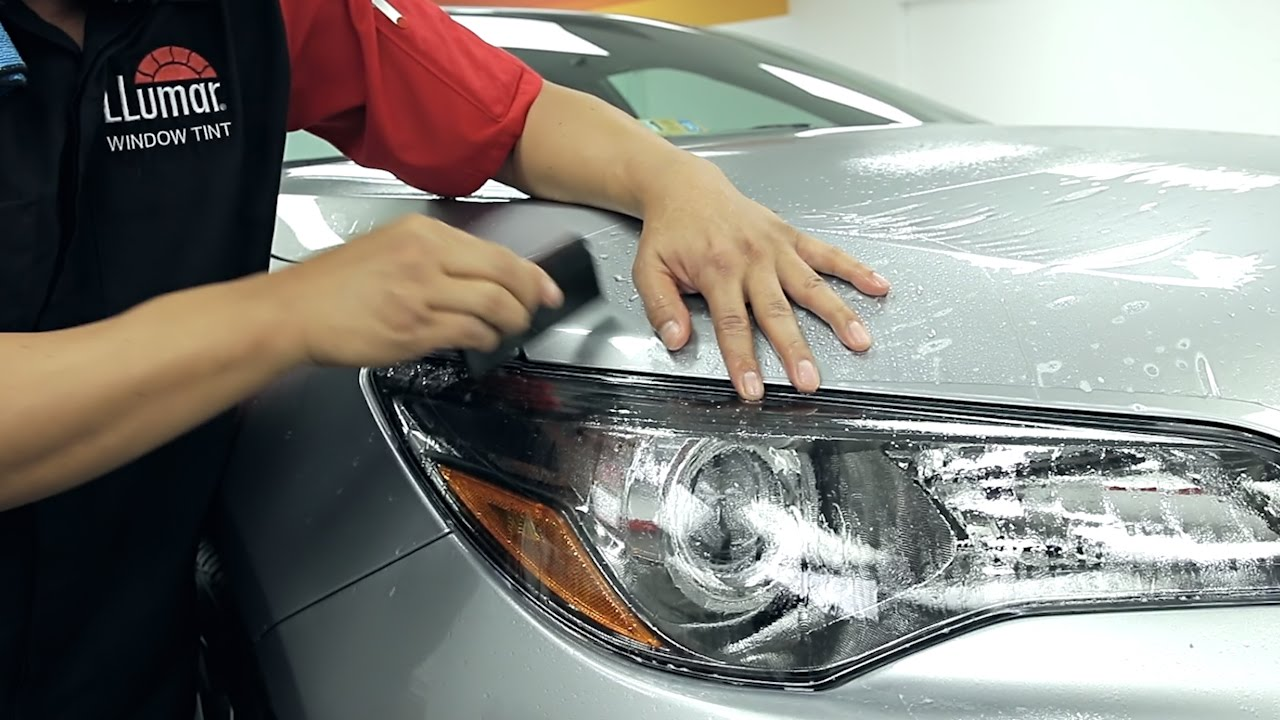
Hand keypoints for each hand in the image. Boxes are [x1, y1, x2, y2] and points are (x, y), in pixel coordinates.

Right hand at [271, 214, 562, 366]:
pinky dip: (485, 340)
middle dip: (530, 299)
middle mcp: (426, 257)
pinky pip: (469, 332)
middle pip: (505, 276)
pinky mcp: (415, 326)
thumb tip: (481, 277)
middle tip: (534, 312)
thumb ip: (436, 259)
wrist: (293, 311)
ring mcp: (421, 292)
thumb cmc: (334, 287)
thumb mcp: (389, 249)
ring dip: (510, 323)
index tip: (546, 288)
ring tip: (508, 330)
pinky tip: (482, 342)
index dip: (531, 274)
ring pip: (494, 305)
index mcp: (422, 233)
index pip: (496, 251)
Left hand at [632, 160, 889, 400]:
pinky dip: (855, 269)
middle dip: (794, 349)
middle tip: (809, 381)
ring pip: (811, 286)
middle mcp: (751, 260)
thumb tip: (676, 340)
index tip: (753, 390)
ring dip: (837, 315)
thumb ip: (661, 306)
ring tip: (860, 341)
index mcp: (716, 271)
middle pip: (777, 312)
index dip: (744, 361)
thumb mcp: (648, 268)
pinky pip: (827, 253)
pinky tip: (878, 285)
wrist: (686, 188)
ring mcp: (776, 249)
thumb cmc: (670, 233)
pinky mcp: (791, 237)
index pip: (732, 325)